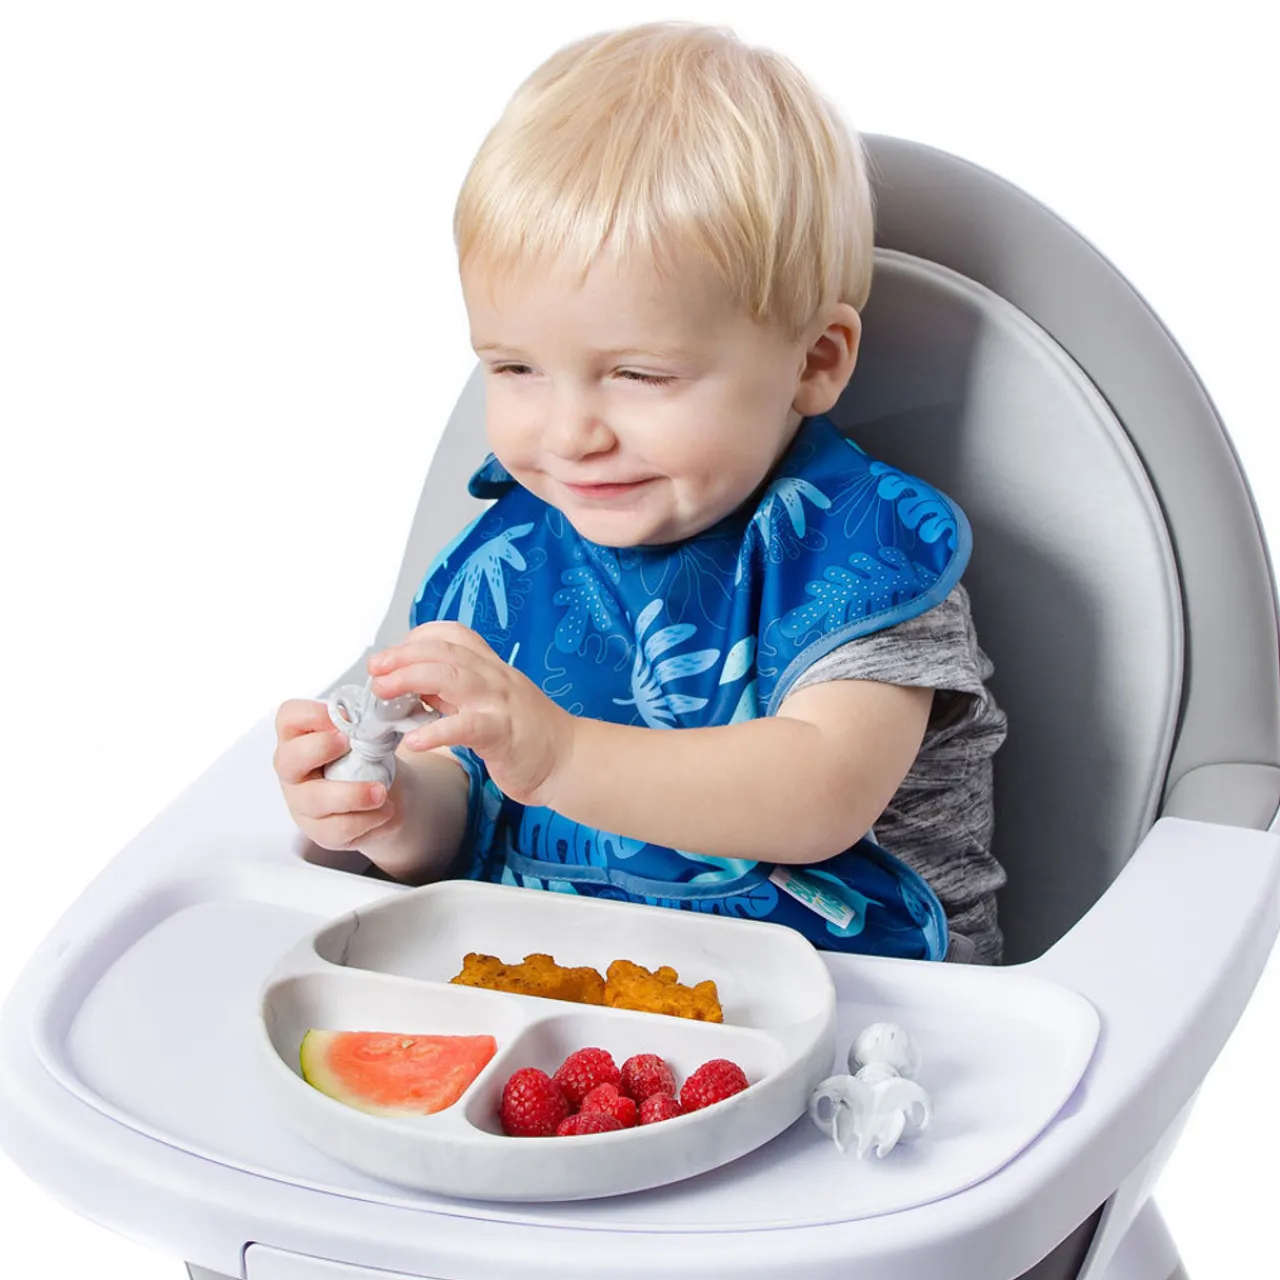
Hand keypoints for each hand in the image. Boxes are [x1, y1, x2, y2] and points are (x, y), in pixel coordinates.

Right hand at [272, 699, 403, 850]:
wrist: (387, 795)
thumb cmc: (368, 759)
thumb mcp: (367, 737)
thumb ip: (364, 726)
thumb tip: (371, 719)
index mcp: (300, 738)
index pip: (289, 717)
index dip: (312, 715)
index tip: (343, 719)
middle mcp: (294, 771)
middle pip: (288, 759)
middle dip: (319, 749)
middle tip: (351, 744)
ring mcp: (302, 803)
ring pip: (315, 800)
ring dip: (353, 794)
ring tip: (381, 791)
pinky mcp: (320, 830)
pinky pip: (339, 828)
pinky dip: (368, 819)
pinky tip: (386, 810)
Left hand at [368, 621, 574, 805]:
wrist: (569, 760)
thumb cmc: (528, 735)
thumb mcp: (490, 703)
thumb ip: (455, 693)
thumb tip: (414, 686)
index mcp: (491, 668)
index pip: (453, 635)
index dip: (417, 638)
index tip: (392, 656)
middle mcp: (495, 677)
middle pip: (444, 651)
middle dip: (403, 656)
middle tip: (375, 669)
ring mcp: (500, 703)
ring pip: (452, 676)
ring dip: (411, 679)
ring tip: (383, 692)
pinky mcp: (502, 734)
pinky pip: (465, 727)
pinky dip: (436, 732)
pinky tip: (414, 742)